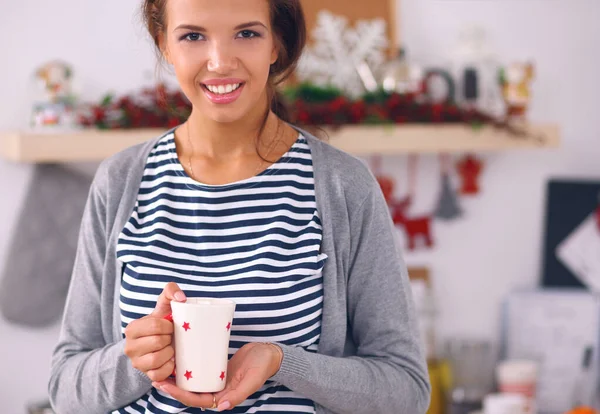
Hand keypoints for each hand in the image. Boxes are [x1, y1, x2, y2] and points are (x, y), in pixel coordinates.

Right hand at [124, 282, 186, 381]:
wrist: (157, 344)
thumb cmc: (162, 323)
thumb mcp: (164, 306)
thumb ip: (170, 291)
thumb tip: (181, 298)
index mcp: (132, 328)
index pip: (155, 325)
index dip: (168, 325)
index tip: (171, 325)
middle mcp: (130, 347)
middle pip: (157, 342)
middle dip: (169, 339)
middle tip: (171, 337)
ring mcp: (137, 363)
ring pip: (156, 360)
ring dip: (169, 353)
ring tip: (171, 348)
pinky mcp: (145, 375)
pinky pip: (159, 375)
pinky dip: (169, 368)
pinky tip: (171, 360)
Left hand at [153, 342, 282, 410]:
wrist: (270, 353)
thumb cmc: (262, 366)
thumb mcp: (252, 380)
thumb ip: (238, 394)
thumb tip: (221, 406)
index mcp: (223, 397)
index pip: (195, 399)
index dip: (178, 394)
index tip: (163, 385)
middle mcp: (217, 390)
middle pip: (189, 392)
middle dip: (172, 387)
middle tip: (155, 376)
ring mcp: (216, 379)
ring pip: (192, 382)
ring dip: (177, 378)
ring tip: (162, 368)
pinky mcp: (216, 368)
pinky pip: (199, 371)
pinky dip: (188, 367)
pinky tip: (178, 358)